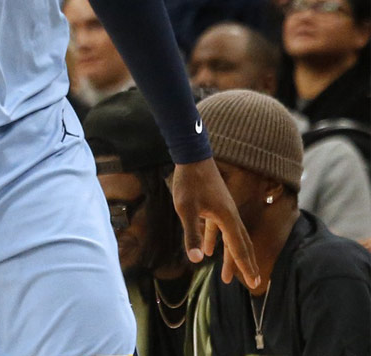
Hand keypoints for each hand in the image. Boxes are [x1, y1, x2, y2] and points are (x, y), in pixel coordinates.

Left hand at [172, 158, 262, 289]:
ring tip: (226, 276)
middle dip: (245, 265)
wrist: (192, 157)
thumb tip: (197, 259)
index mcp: (227, 219)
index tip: (254, 283)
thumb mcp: (186, 209)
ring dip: (230, 257)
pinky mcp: (215, 206)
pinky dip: (215, 241)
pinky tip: (208, 251)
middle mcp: (230, 216)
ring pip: (231, 239)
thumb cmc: (189, 182)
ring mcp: (224, 211)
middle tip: (252, 284)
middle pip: (241, 246)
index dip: (246, 267)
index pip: (239, 248)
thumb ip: (192, 234)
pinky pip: (219, 229)